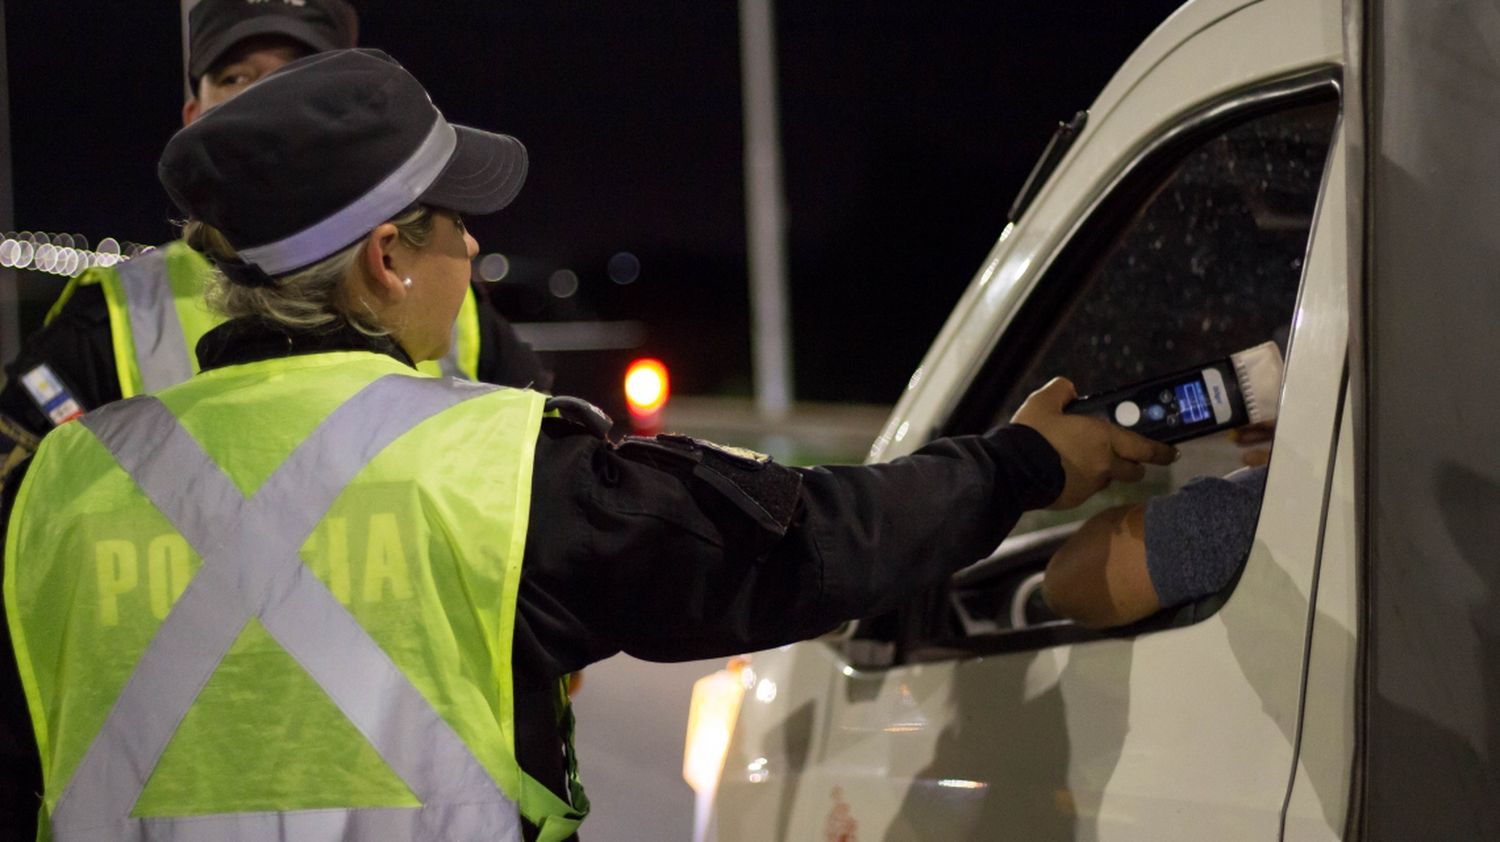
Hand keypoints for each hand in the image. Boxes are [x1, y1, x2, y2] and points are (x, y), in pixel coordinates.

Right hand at [1012, 377, 1177, 509]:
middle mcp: (1103, 465)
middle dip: (1134, 465)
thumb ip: (1062, 390)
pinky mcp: (1073, 500)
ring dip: (1102, 472)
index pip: (1144, 448)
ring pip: (1106, 480)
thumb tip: (1069, 389)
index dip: (1161, 451)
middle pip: (1133, 471)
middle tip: (1127, 458)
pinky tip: (1060, 473)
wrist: (1011, 470)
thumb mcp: (1044, 402)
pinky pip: (1084, 490)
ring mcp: (1089, 486)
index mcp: (1102, 438)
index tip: (1172, 453)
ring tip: (1079, 461)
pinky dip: (1078, 482)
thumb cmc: (1031, 434)